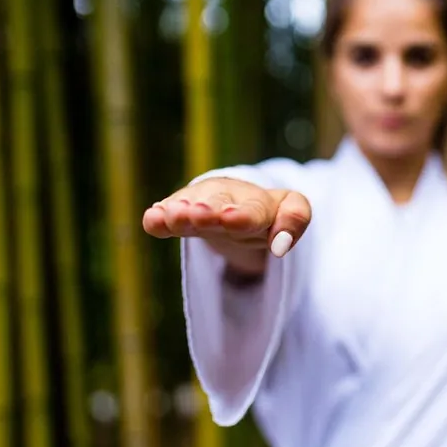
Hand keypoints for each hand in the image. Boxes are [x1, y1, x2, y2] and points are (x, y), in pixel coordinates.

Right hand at [142, 177, 311, 272]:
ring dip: (181, 214)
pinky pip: (169, 215)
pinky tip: (151, 219)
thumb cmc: (267, 211)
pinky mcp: (181, 212)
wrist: (236, 201)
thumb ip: (295, 220)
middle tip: (197, 213)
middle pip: (217, 205)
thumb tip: (280, 246)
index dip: (242, 216)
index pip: (254, 211)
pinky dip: (160, 219)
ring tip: (170, 216)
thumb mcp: (292, 211)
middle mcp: (227, 200)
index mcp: (258, 203)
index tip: (230, 218)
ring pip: (190, 209)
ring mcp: (201, 205)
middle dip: (208, 211)